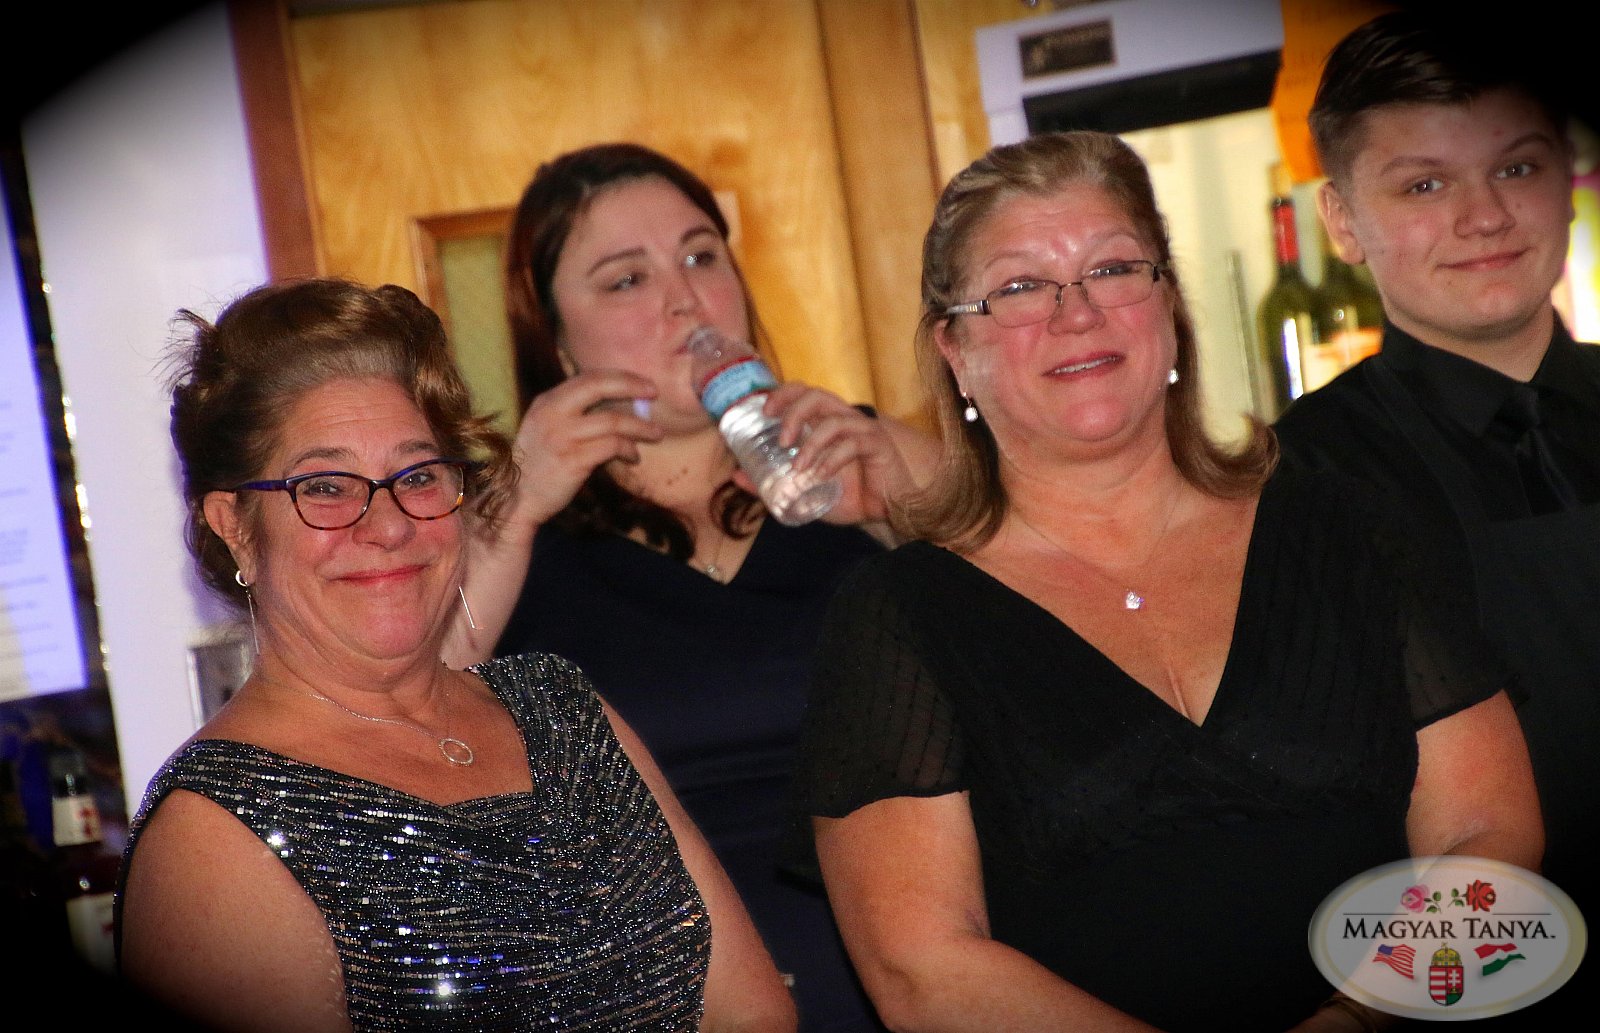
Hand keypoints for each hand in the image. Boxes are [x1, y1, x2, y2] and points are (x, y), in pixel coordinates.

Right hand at [507, 369, 662, 530]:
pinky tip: (633, 457)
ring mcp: (562, 437)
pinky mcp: (572, 460)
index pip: (588, 378)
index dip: (620, 378)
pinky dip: (628, 450)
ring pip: (612, 420)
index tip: (643, 384)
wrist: (516, 499)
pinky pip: (611, 447)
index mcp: (547, 402)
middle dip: (631, 386)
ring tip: (655, 434)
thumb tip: (619, 404)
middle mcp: (552, 414)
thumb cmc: (539, 464)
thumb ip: (574, 413)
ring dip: (639, 427)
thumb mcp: (547, 428)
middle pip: (598, 387)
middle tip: (654, 393)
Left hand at [749, 382, 927, 527]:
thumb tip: (737, 476)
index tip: (764, 410)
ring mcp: (863, 430)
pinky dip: (832, 459)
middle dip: (794, 413)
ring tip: (798, 468)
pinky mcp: (878, 446)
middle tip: (781, 440)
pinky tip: (821, 475)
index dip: (783, 394)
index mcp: (827, 422)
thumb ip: (773, 482)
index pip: (804, 392)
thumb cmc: (851, 496)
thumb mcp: (804, 491)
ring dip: (811, 443)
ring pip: (834, 420)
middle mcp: (845, 419)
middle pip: (817, 396)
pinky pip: (853, 443)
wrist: (888, 512)